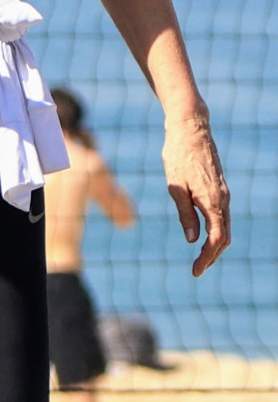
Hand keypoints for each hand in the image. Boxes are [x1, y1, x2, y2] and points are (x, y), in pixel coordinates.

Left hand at [163, 109, 229, 276]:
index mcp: (212, 200)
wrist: (191, 130)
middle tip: (197, 271)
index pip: (216, 238)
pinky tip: (204, 238)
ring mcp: (223, 194)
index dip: (207, 257)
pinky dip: (216, 232)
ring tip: (200, 261)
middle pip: (224, 237)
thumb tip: (193, 240)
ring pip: (225, 227)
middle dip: (212, 256)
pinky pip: (222, 217)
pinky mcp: (220, 189)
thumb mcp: (175, 187)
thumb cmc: (178, 156)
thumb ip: (185, 214)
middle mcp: (223, 199)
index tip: (195, 272)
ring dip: (215, 246)